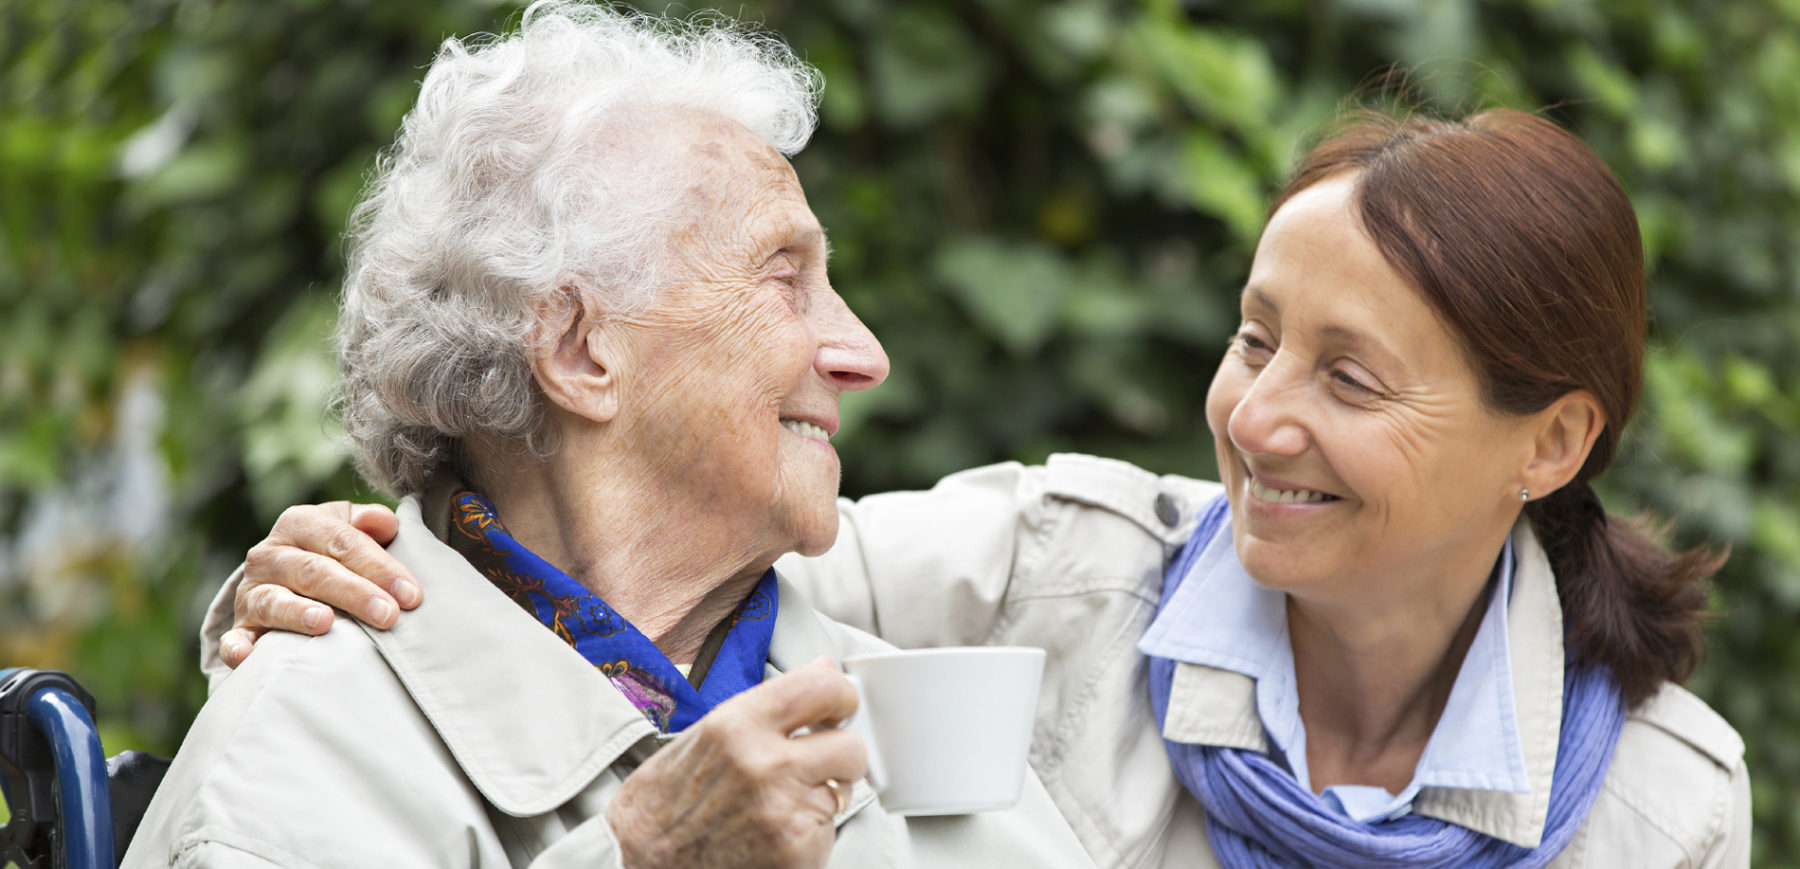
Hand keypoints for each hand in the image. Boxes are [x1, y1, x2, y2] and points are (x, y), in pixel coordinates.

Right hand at [221, 502, 420, 667]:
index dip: (379, 566)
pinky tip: (249, 657)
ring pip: (275, 601)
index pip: (343, 542)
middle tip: (389, 615)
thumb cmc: (333, 553)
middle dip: (355, 593)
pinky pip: (235, 638)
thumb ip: (369, 523)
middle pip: (314, 572)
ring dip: (299, 614)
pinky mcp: (241, 627)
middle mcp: (271, 555)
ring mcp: (252, 592)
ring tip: (326, 623)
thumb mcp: (348, 528)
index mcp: (301, 524)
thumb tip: (386, 522)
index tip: (411, 594)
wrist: (283, 575)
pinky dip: (239, 648)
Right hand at [607, 657, 867, 868]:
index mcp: (736, 725)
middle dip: (843, 752)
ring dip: (825, 793)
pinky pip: (830, 827)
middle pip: (851, 744)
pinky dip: (812, 829)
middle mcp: (764, 765)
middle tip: (826, 758)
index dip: (842, 694)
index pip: (822, 687)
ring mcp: (784, 812)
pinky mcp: (797, 852)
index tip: (840, 703)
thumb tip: (823, 670)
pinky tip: (776, 830)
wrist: (637, 865)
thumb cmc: (663, 803)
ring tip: (784, 801)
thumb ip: (766, 705)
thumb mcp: (704, 736)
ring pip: (845, 789)